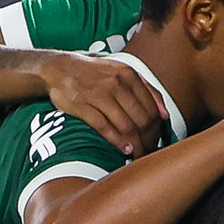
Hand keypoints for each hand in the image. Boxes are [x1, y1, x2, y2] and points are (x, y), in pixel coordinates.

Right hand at [42, 51, 165, 155]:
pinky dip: (118, 141)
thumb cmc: (95, 74)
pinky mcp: (82, 105)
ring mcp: (98, 94)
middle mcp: (115, 83)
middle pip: (141, 120)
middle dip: (148, 140)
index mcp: (128, 74)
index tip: (156, 141)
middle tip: (148, 152)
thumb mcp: (122, 72)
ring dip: (135, 145)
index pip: (152, 108)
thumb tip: (165, 115)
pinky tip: (125, 149)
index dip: (157, 129)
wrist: (59, 68)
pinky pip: (105, 128)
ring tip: (138, 155)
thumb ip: (146, 90)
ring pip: (126, 126)